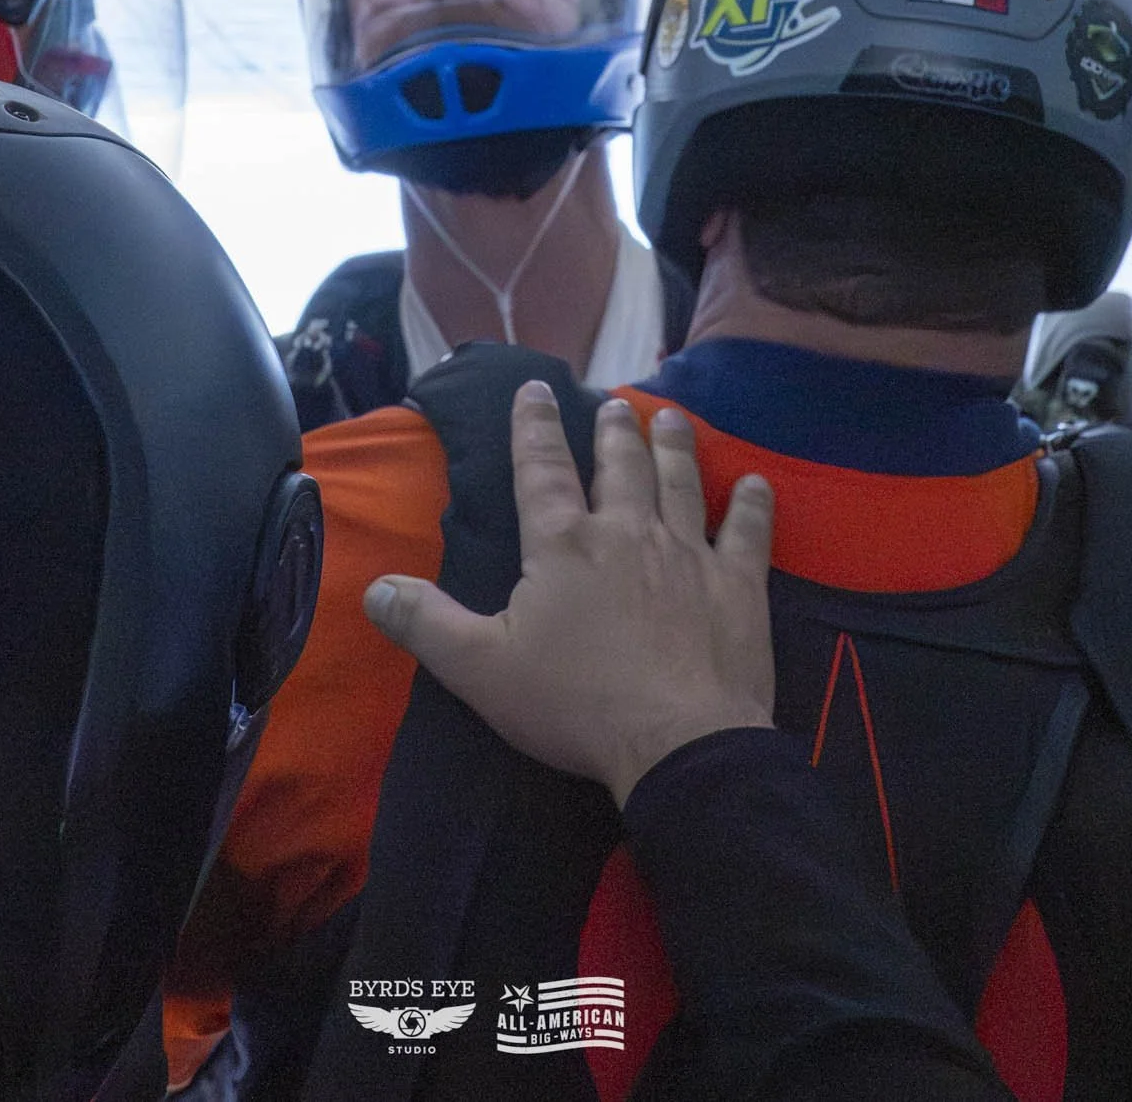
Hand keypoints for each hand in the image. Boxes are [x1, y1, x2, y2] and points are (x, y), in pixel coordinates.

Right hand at [362, 383, 775, 807]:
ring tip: (670, 418)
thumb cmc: (576, 704)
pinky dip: (752, 505)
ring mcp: (688, 554)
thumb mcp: (481, 670)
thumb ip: (427, 623)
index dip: (534, 427)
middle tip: (614, 402)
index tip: (534, 390)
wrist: (679, 742)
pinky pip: (747, 532)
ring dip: (674, 446)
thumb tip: (374, 588)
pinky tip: (756, 484)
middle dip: (614, 429)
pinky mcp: (738, 585)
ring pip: (681, 482)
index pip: (541, 469)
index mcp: (563, 545)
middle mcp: (627, 532)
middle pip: (620, 465)